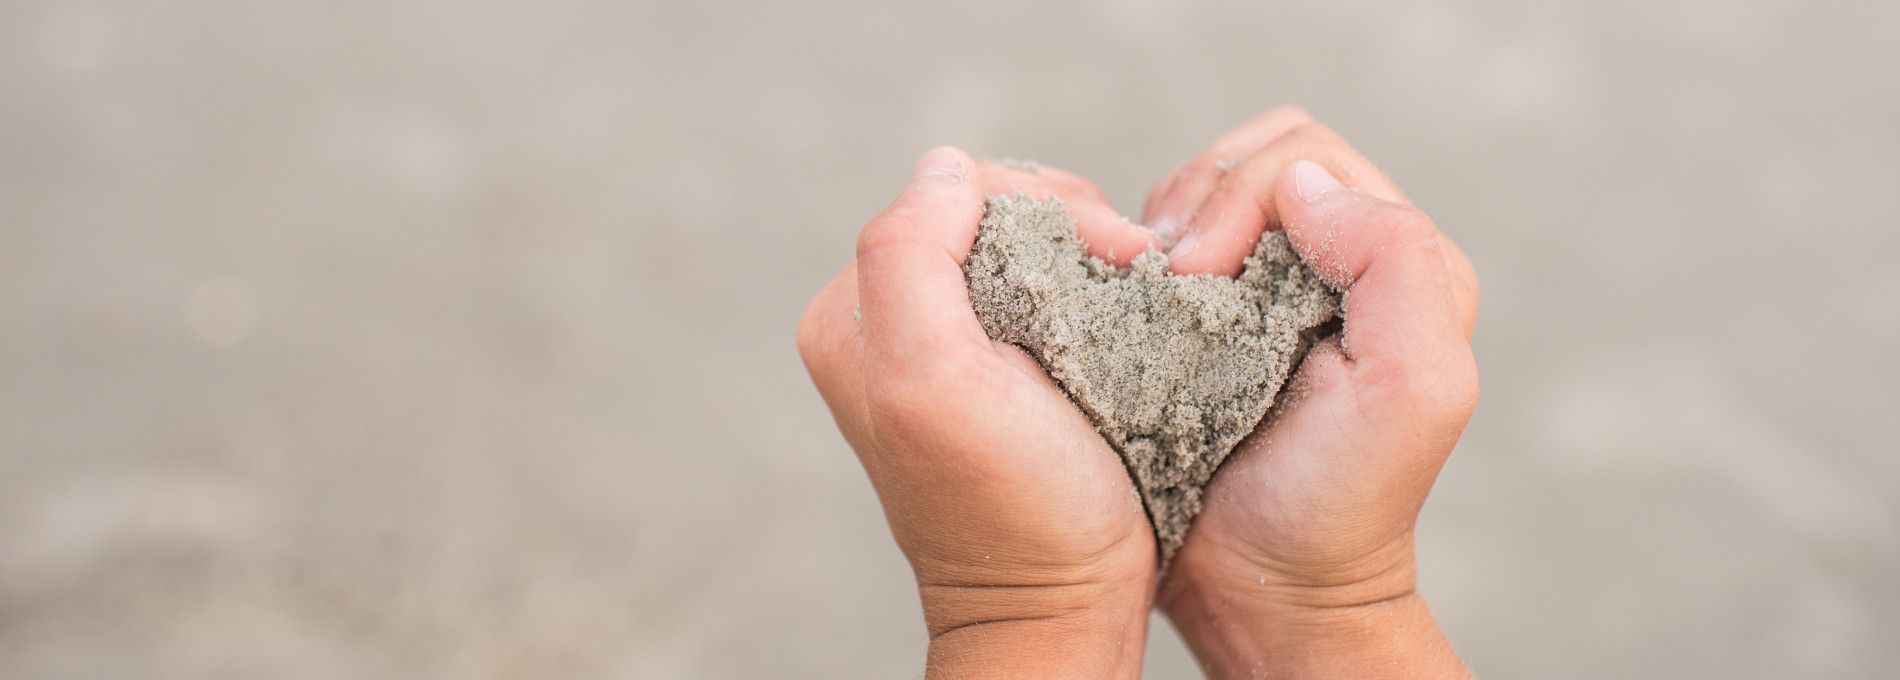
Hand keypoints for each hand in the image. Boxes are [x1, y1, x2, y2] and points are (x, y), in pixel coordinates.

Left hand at [796, 148, 1160, 677]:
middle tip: (1134, 263)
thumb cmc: (1015, 510)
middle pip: (987, 209)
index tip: (1113, 249)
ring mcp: (945, 344)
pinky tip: (1127, 308)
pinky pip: (1046, 284)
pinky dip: (1093, 282)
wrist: (1063, 609)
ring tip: (1139, 285)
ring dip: (1089, 248)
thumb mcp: (934, 378)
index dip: (1038, 200)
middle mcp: (887, 322)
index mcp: (855, 314)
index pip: (946, 193)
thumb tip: (943, 168)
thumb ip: (909, 256)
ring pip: (1023, 240)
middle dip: (1069, 218)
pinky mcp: (999, 368)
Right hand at [1148, 110, 1480, 677]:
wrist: (1265, 587)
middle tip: (1173, 274)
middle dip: (1201, 197)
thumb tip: (1305, 188)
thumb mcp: (1412, 389)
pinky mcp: (1208, 312)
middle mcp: (1342, 260)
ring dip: (1168, 221)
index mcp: (1401, 264)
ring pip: (1207, 184)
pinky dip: (1142, 252)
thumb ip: (1394, 262)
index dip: (1240, 197)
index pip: (1308, 160)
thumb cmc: (1338, 503)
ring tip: (1155, 287)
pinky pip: (1168, 237)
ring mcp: (1270, 284)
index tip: (1197, 277)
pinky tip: (1137, 298)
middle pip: (1259, 155)